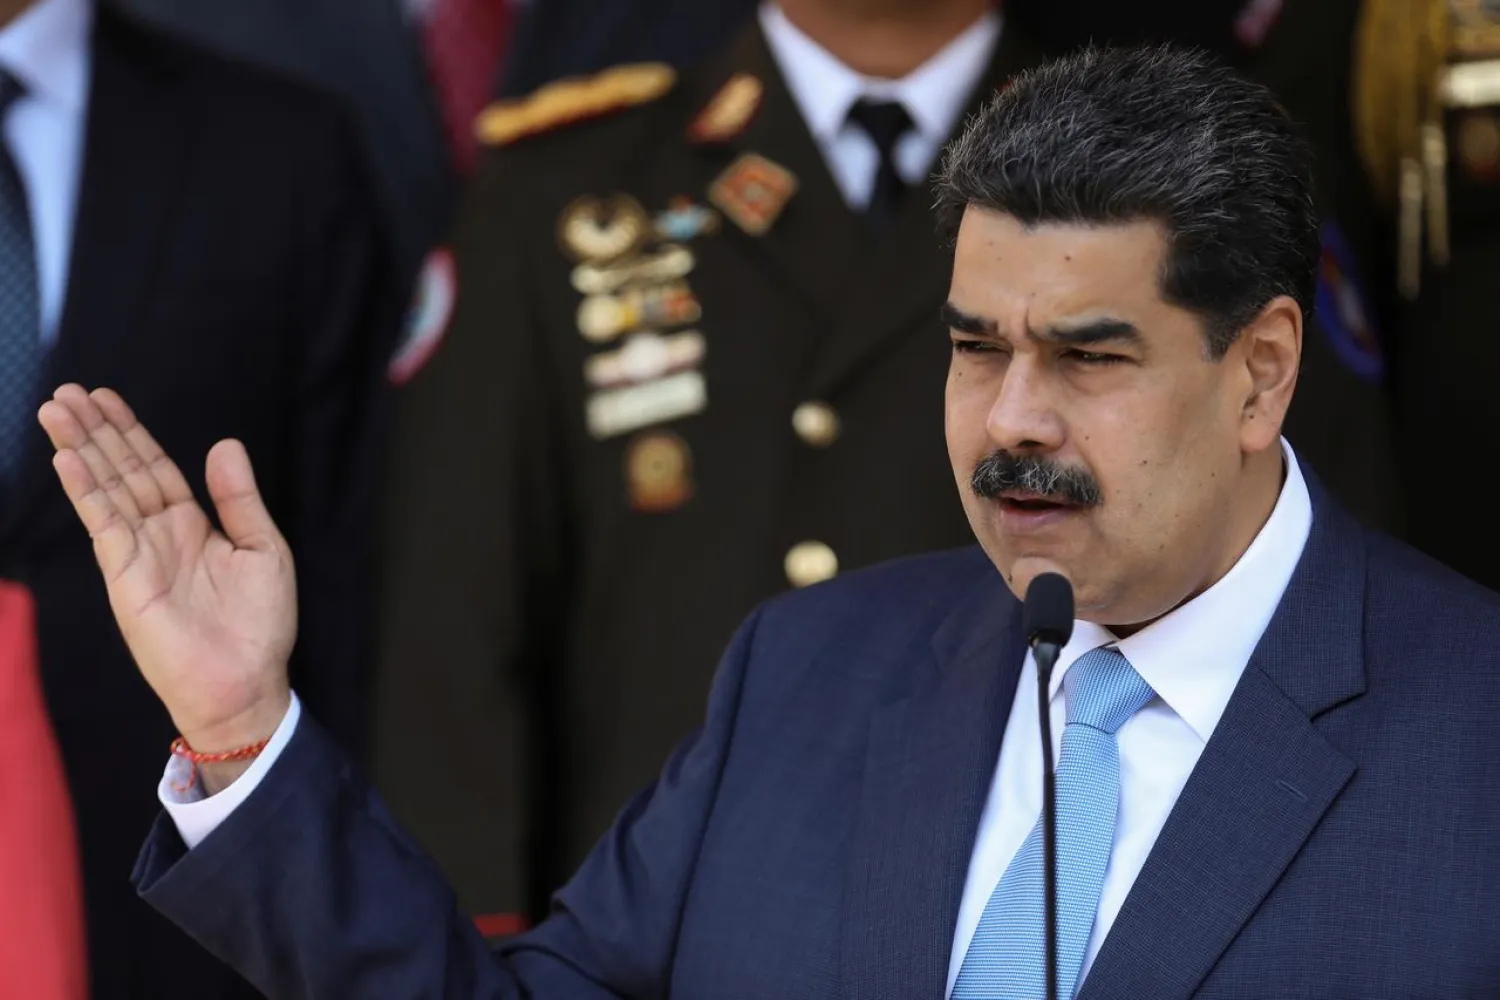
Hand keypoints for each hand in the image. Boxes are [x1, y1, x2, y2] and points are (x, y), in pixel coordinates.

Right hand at [38, 386, 295, 780]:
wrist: (247, 684)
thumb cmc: (259, 626)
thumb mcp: (262, 549)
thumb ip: (238, 498)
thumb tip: (225, 444)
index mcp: (191, 526)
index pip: (154, 468)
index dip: (130, 433)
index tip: (105, 399)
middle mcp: (159, 536)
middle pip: (121, 471)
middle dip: (94, 431)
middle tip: (67, 392)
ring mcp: (138, 556)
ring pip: (106, 490)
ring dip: (80, 450)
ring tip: (55, 411)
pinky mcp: (126, 579)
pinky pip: (104, 526)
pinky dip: (87, 492)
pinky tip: (68, 461)